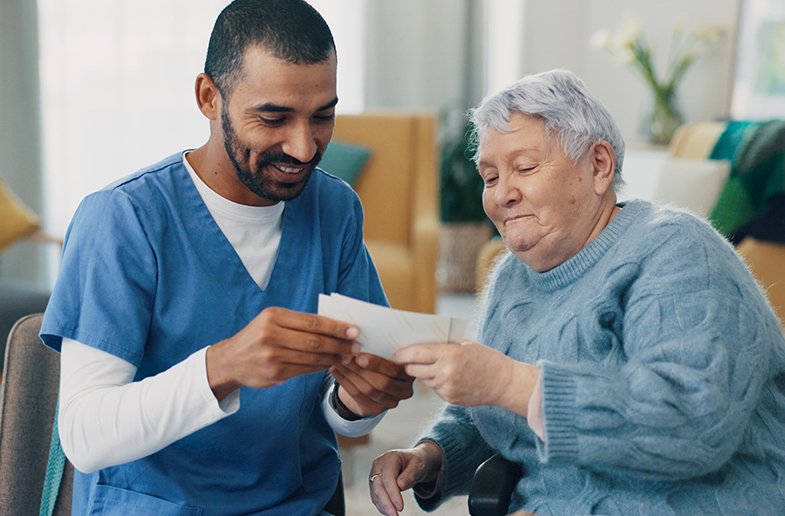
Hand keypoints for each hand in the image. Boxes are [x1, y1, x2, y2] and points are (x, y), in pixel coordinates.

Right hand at [206, 307, 358, 398]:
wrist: (230, 360)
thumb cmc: (258, 337)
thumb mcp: (272, 322)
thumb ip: (299, 323)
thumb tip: (335, 326)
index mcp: (274, 317)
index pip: (313, 322)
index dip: (336, 327)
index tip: (354, 330)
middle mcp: (272, 335)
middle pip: (315, 340)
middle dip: (339, 344)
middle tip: (356, 346)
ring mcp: (273, 356)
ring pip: (312, 357)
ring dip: (334, 357)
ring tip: (347, 356)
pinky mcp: (275, 373)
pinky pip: (305, 370)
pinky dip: (321, 367)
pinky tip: (331, 364)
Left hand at [330, 353, 413, 416]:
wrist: (374, 383)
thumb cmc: (382, 363)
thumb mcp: (388, 353)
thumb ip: (382, 348)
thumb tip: (362, 337)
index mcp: (410, 374)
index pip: (396, 371)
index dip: (378, 364)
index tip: (360, 354)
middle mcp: (404, 390)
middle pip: (382, 382)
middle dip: (361, 369)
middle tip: (346, 357)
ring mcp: (391, 402)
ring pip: (367, 389)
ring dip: (350, 373)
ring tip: (339, 360)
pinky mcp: (376, 409)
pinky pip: (357, 395)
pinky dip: (344, 381)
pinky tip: (336, 370)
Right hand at [369, 442, 442, 515]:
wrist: (413, 462)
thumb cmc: (416, 462)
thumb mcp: (419, 465)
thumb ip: (410, 474)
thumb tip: (400, 485)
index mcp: (390, 458)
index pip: (388, 478)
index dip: (393, 493)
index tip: (401, 507)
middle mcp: (379, 465)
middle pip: (378, 486)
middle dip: (386, 503)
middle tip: (395, 515)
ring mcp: (375, 474)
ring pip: (375, 493)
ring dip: (383, 506)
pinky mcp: (375, 484)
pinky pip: (376, 497)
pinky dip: (382, 506)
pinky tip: (390, 512)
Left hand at [392, 341, 538, 413]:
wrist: (504, 382)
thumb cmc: (486, 358)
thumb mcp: (465, 345)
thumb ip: (443, 346)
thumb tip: (419, 345)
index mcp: (449, 354)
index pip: (416, 353)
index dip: (402, 354)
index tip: (395, 353)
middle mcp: (446, 372)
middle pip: (415, 370)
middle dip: (408, 365)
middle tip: (404, 361)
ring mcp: (447, 388)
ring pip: (424, 380)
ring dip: (423, 373)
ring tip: (429, 366)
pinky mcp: (450, 398)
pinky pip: (435, 389)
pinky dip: (436, 382)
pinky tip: (446, 376)